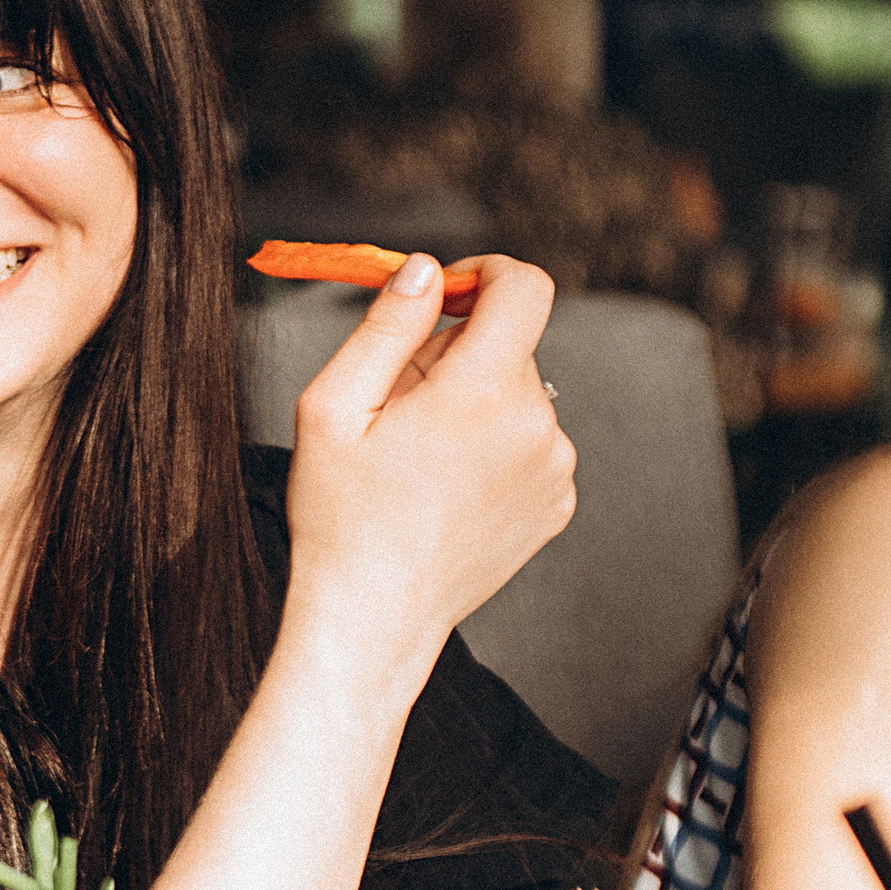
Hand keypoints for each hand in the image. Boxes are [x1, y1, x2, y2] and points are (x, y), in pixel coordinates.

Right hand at [280, 255, 575, 675]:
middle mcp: (535, 428)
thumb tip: (424, 271)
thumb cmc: (340, 518)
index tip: (444, 295)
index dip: (482, 275)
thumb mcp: (333, 407)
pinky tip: (447, 487)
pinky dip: (493, 446)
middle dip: (457, 354)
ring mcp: (554, 470)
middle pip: (510, 344)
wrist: (373, 618)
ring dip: (475, 402)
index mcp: (481, 394)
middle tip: (398, 408)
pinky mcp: (557, 503)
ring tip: (420, 457)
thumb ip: (387, 326)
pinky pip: (529, 441)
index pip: (524, 288)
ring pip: (518, 394)